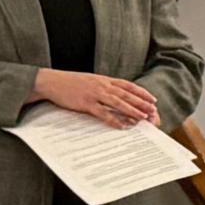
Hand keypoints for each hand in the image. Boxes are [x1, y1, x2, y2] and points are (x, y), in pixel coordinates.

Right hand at [35, 69, 161, 128]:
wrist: (51, 81)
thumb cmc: (70, 82)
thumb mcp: (90, 81)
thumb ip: (103, 86)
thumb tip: (115, 94)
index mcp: (104, 79)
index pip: (128, 85)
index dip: (141, 92)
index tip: (152, 99)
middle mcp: (102, 85)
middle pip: (126, 94)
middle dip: (141, 103)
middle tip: (153, 111)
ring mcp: (94, 94)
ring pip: (118, 103)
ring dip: (132, 110)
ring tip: (143, 117)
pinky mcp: (86, 103)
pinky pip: (103, 113)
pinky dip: (114, 120)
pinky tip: (123, 125)